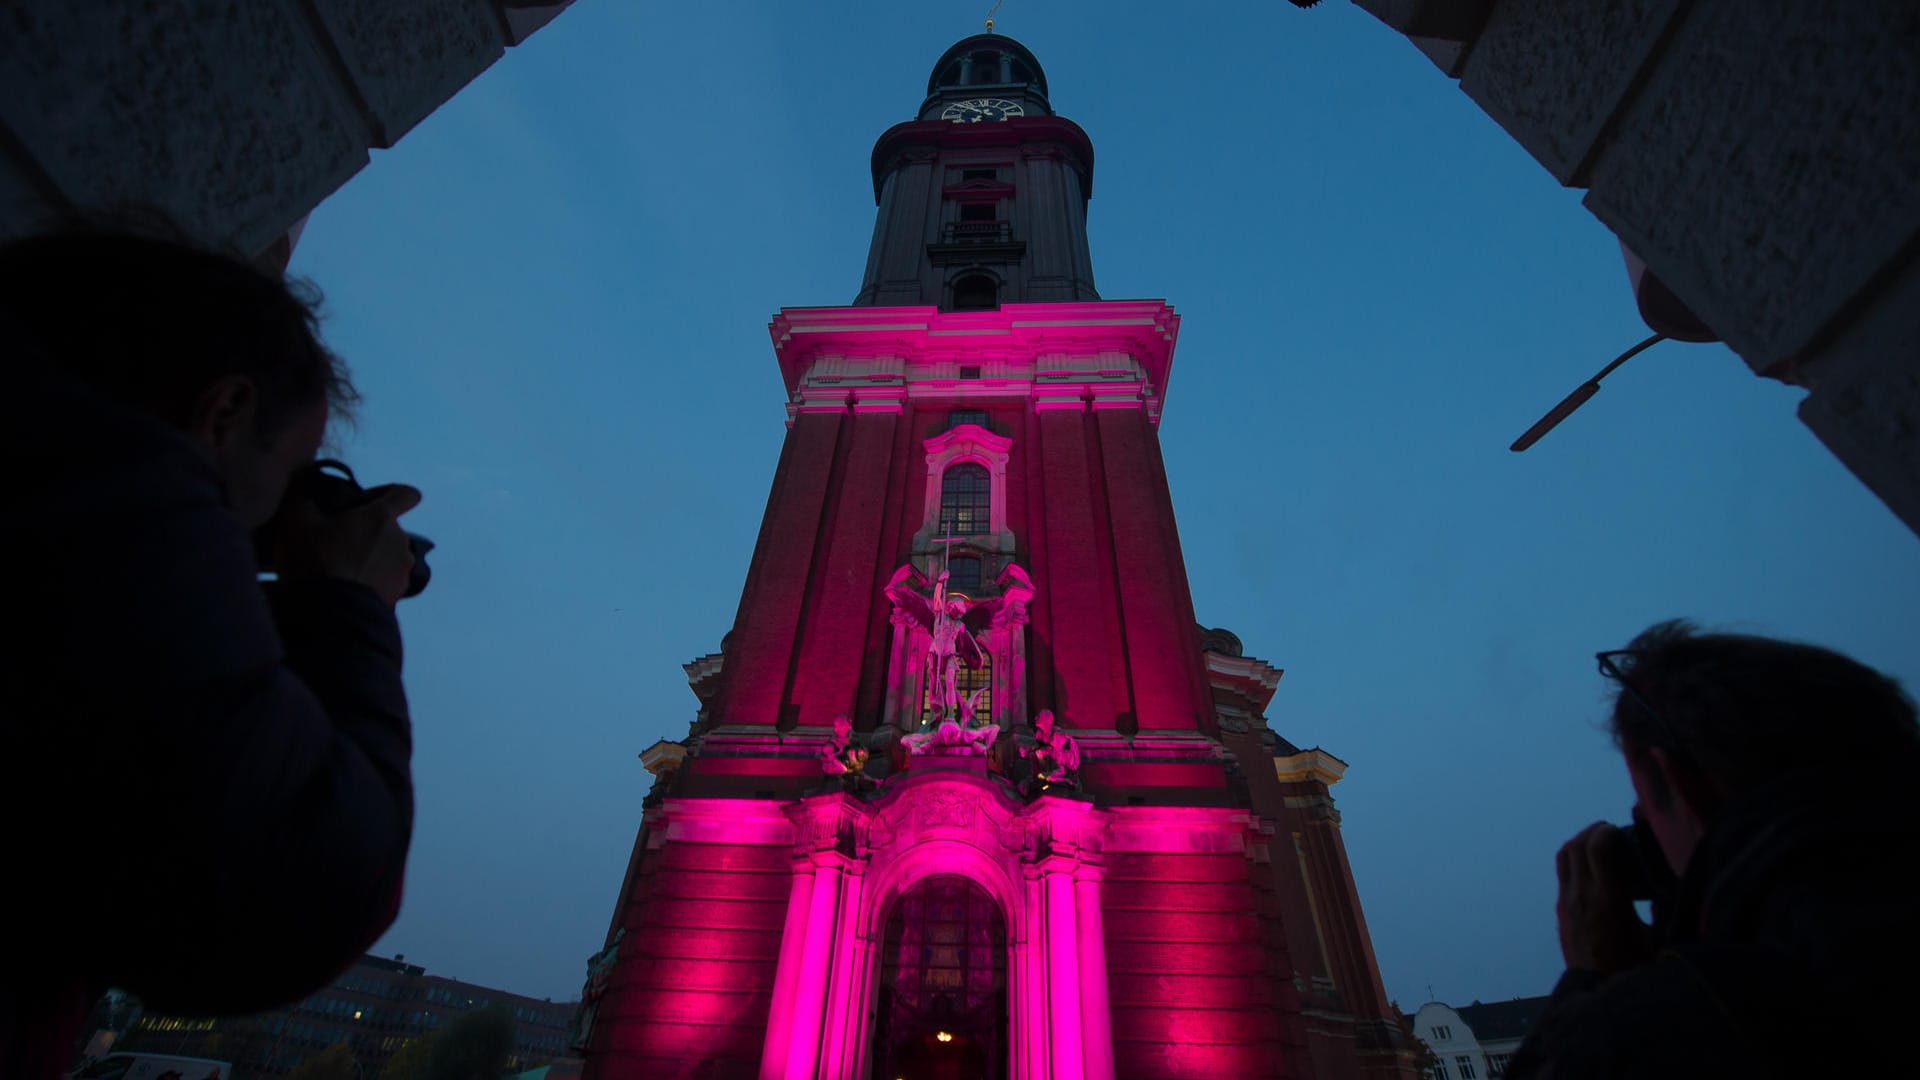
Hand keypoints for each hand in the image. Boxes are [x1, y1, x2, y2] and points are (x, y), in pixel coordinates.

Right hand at [272, 484, 422, 605]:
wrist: (328, 615)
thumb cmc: (314, 560)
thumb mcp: (297, 522)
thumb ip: (303, 496)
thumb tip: (304, 482)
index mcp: (382, 517)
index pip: (407, 494)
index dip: (391, 493)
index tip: (370, 501)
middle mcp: (400, 541)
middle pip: (389, 527)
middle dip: (368, 531)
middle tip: (337, 541)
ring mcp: (403, 571)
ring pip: (388, 555)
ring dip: (371, 557)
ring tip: (340, 569)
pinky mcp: (398, 595)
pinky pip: (386, 580)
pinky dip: (371, 580)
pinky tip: (347, 588)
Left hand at [1555, 821, 1654, 973]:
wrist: (1597, 993)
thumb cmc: (1633, 968)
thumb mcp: (1656, 938)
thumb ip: (1663, 908)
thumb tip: (1667, 885)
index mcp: (1609, 900)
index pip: (1598, 848)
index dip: (1607, 831)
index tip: (1620, 830)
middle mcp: (1583, 896)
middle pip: (1576, 845)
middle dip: (1593, 830)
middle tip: (1609, 831)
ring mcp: (1568, 903)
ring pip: (1564, 857)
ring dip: (1579, 842)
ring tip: (1598, 842)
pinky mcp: (1561, 912)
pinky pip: (1562, 874)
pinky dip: (1574, 860)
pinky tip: (1591, 868)